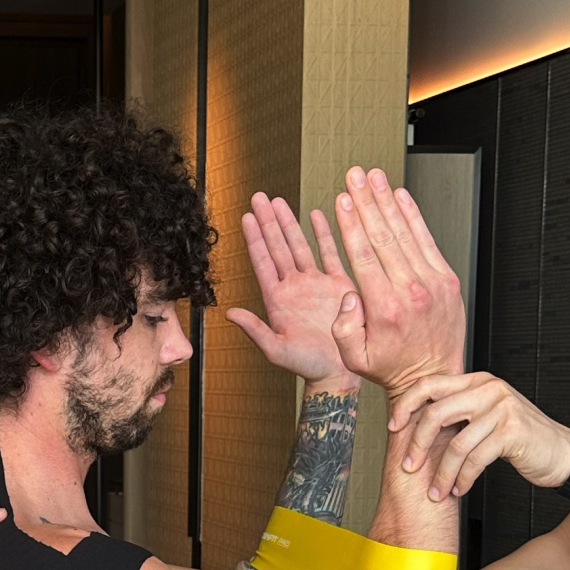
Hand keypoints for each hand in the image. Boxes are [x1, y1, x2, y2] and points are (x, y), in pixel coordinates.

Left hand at [223, 191, 358, 387]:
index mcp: (277, 300)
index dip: (254, 238)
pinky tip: (316, 215)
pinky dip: (323, 233)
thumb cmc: (307, 366)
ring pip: (299, 245)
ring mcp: (315, 283)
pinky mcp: (337, 284)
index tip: (246, 217)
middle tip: (259, 197)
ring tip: (279, 201)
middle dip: (268, 221)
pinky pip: (329, 253)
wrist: (339, 371)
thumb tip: (230, 313)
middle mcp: (294, 287)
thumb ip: (254, 330)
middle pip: (278, 246)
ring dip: (289, 222)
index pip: (263, 262)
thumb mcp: (276, 349)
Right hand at [328, 170, 466, 396]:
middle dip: (366, 202)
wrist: (434, 376)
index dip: (351, 223)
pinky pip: (427, 241)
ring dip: (387, 201)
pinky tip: (400, 196)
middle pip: (383, 236)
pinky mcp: (447, 280)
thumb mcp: (354, 358)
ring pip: (405, 232)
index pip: (364, 255)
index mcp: (384, 308)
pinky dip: (414, 216)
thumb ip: (343, 327)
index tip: (341, 200)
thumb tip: (348, 293)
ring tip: (373, 177)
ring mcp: (432, 283)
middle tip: (353, 176)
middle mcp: (410, 292)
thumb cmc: (391, 366)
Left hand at [386, 372, 569, 501]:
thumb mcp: (488, 416)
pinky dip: (463, 478)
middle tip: (410, 466)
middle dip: (417, 444)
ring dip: (441, 473)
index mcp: (478, 381)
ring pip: (455, 443)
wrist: (562, 453)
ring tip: (437, 490)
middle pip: (436, 413)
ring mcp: (502, 409)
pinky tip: (459, 488)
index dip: (406, 405)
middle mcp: (489, 389)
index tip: (394, 426)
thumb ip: (460, 412)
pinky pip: (475, 459)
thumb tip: (418, 424)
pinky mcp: (511, 432)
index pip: (430, 384)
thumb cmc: (522, 438)